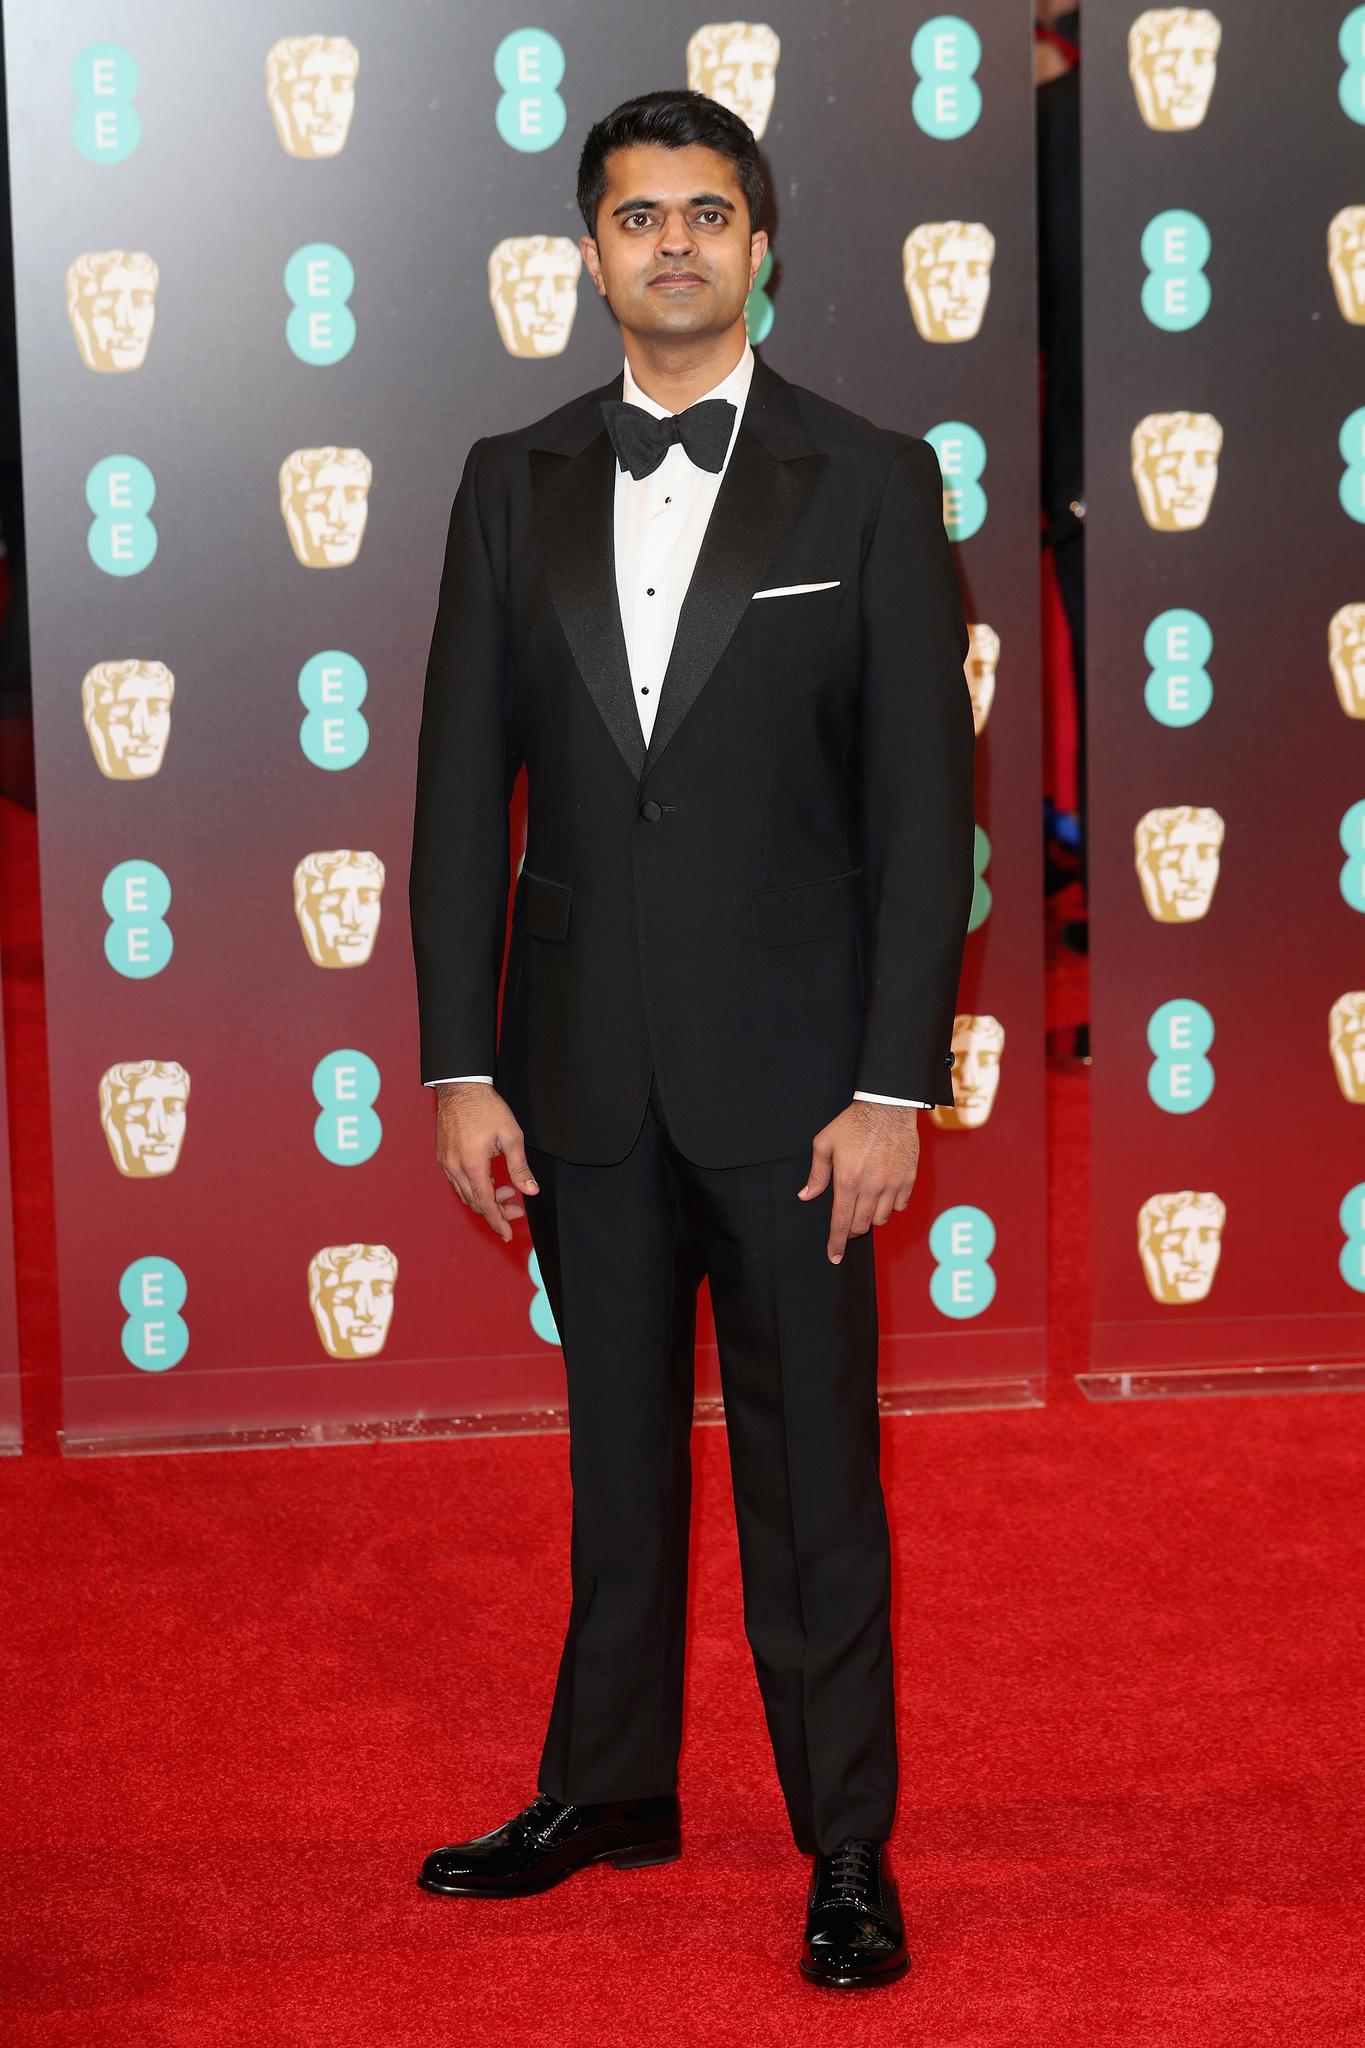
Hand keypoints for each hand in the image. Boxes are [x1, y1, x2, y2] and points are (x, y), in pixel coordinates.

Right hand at [432, 1082, 538, 1242]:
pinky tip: (490, 1180)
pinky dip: (474, 1188)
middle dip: (496, 1211)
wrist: (461, 1087)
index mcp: (472, 1164)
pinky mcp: (443, 1156)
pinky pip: (458, 1182)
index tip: (507, 1234)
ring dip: (485, 1199)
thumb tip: (530, 1190)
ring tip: (507, 1192)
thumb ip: (520, 1167)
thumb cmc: (487, 1108)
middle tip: (516, 1209)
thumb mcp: (511, 1137)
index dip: (498, 1221)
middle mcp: (455, 1167)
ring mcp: (446, 1162)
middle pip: (475, 1202)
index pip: (485, 1203)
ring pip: (465, 1194)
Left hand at [797, 1099, 919, 1263]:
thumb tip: (806, 1196)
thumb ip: (816, 1174)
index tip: (834, 1256)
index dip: (836, 1243)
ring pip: (882, 1219)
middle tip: (848, 1224)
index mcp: (847, 1180)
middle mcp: (871, 1187)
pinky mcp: (908, 1179)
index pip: (840, 1222)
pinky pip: (900, 1206)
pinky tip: (883, 1195)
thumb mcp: (825, 1144)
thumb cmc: (853, 1123)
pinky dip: (891, 1206)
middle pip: (862, 1225)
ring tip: (865, 1204)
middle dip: (852, 1231)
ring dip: (871, 1218)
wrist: (887, 1106)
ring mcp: (892, 1184)